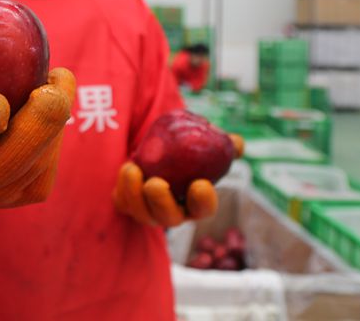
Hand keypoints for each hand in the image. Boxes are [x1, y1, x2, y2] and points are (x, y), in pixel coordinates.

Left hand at [112, 133, 243, 226]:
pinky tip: (127, 168)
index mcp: (194, 202)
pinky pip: (123, 201)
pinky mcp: (128, 203)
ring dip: (135, 192)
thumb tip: (237, 142)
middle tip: (156, 183)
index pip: (203, 209)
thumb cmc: (186, 152)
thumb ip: (223, 144)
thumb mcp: (203, 145)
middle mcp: (172, 211)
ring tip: (132, 168)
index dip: (203, 201)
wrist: (155, 152)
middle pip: (168, 217)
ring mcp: (148, 210)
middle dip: (161, 203)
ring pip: (141, 212)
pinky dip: (122, 187)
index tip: (201, 184)